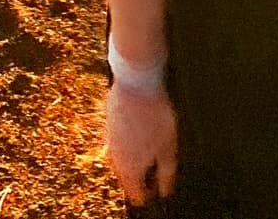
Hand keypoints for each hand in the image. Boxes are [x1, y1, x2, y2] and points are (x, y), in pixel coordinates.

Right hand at [105, 82, 177, 205]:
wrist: (135, 82)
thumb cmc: (155, 116)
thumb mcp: (168, 149)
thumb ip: (166, 174)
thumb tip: (165, 193)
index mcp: (129, 170)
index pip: (137, 196)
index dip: (151, 193)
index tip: (162, 181)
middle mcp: (115, 160)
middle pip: (128, 179)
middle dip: (144, 175)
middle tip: (161, 159)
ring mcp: (109, 141)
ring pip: (123, 160)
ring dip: (137, 157)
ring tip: (154, 139)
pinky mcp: (109, 124)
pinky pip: (120, 142)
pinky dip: (131, 141)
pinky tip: (144, 126)